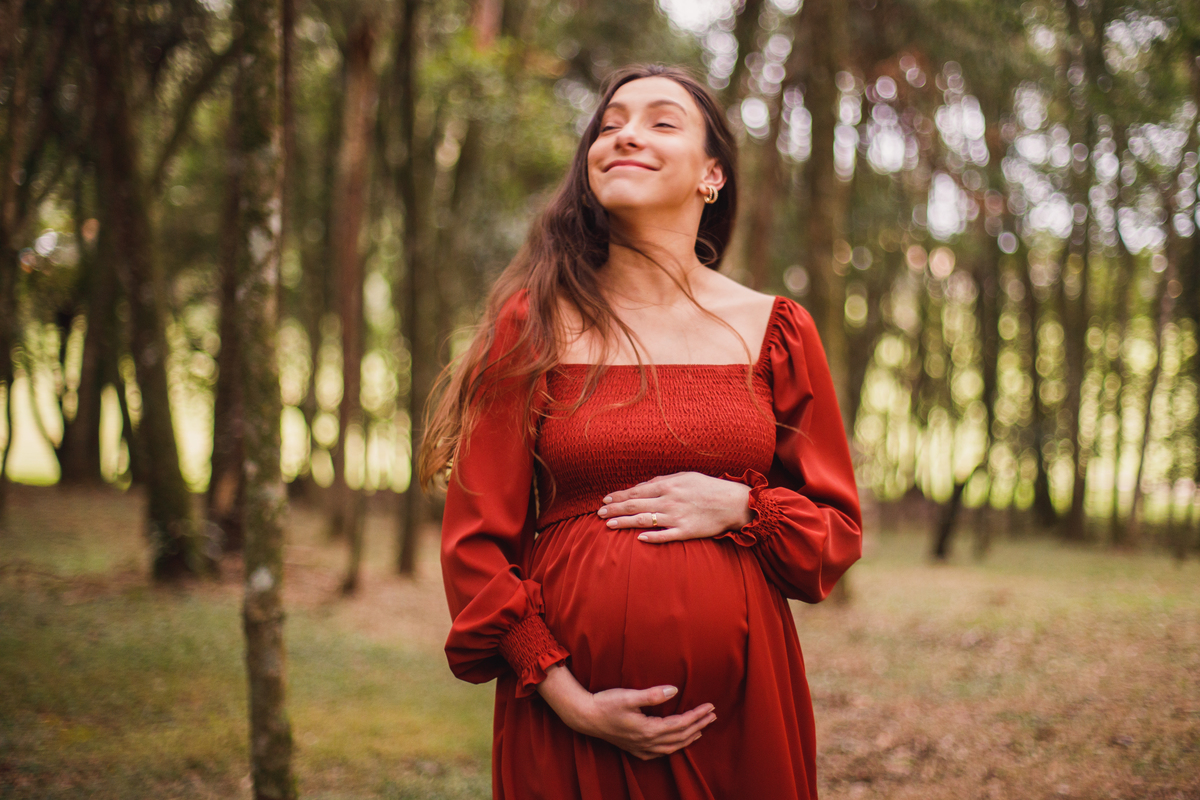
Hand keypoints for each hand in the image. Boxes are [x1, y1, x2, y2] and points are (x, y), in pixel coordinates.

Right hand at [537, 663, 716, 759]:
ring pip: (672, 747)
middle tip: (713, 716)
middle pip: (680, 737)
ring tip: (701, 729)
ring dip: (689, 738)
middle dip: (698, 726)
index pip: (680, 724)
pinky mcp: (635, 749)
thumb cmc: (606, 703)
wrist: (585, 717)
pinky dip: (673, 747)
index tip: (710, 707)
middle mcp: (647, 742)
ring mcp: (641, 748)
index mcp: (648, 730)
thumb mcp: (629, 696)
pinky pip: (660, 753)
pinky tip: (675, 744)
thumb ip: (652, 695)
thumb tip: (674, 690)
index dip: (697, 715)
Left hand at [597, 472, 751, 543]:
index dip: (619, 496)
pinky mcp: (687, 531)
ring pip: (645, 520)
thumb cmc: (708, 488)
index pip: (637, 491)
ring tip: (608, 525)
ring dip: (624, 522)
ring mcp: (677, 517)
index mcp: (668, 486)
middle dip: (615, 509)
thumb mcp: (685, 476)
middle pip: (636, 505)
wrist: (732, 503)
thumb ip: (663, 481)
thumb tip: (643, 485)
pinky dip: (652, 537)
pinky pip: (666, 535)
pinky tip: (638, 539)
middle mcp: (670, 500)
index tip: (605, 500)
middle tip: (598, 514)